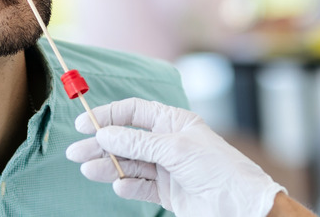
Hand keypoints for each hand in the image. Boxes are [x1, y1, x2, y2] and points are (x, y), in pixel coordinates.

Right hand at [66, 98, 284, 216]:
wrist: (243, 208)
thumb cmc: (219, 169)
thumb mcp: (175, 149)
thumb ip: (137, 143)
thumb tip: (105, 135)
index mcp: (173, 122)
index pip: (133, 112)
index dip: (108, 116)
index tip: (84, 124)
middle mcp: (167, 143)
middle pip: (125, 140)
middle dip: (101, 145)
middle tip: (76, 152)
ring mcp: (166, 168)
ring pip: (129, 164)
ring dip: (109, 167)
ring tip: (89, 170)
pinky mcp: (168, 191)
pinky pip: (140, 186)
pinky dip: (128, 186)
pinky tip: (120, 187)